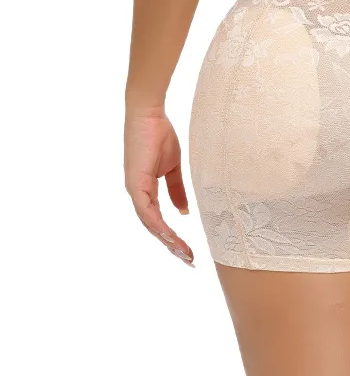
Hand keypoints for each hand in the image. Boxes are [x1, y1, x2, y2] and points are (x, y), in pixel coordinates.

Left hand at [124, 106, 194, 265]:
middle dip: (172, 245)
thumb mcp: (173, 167)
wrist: (148, 115)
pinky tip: (171, 235)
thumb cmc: (159, 135)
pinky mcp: (135, 184)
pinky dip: (158, 225)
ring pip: (150, 224)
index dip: (172, 236)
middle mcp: (137, 194)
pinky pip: (147, 211)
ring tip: (184, 253)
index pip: (158, 220)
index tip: (188, 249)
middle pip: (154, 227)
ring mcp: (134, 190)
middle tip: (189, 260)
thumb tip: (183, 211)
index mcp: (146, 191)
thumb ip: (176, 189)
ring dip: (167, 240)